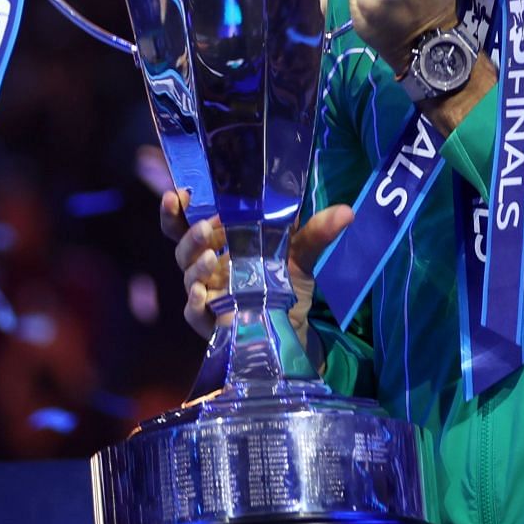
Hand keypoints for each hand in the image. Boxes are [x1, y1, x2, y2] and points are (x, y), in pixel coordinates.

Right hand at [161, 191, 354, 344]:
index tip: (176, 195)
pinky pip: (194, 313)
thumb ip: (317, 232)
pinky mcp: (212, 322)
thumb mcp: (302, 254)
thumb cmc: (287, 284)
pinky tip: (203, 296)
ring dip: (196, 266)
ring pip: (188, 277)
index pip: (188, 222)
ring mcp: (208, 294)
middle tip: (207, 228)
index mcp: (222, 243)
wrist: (295, 328)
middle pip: (183, 248)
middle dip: (190, 236)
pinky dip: (196, 304)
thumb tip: (347, 212)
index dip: (176, 209)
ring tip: (213, 259)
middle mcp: (209, 267)